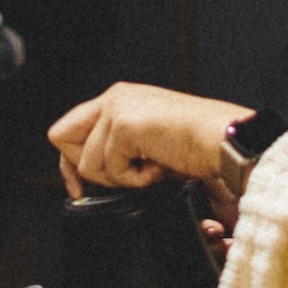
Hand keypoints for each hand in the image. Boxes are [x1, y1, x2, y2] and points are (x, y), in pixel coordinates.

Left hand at [48, 83, 251, 198]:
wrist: (226, 142)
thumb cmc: (199, 146)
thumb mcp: (150, 145)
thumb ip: (119, 149)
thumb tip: (88, 176)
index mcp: (120, 99)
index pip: (70, 129)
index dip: (70, 162)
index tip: (78, 189)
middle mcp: (115, 98)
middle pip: (62, 139)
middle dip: (89, 170)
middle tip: (127, 174)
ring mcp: (117, 109)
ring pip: (88, 163)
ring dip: (123, 177)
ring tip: (155, 165)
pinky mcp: (124, 125)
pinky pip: (110, 170)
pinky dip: (137, 179)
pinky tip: (160, 166)